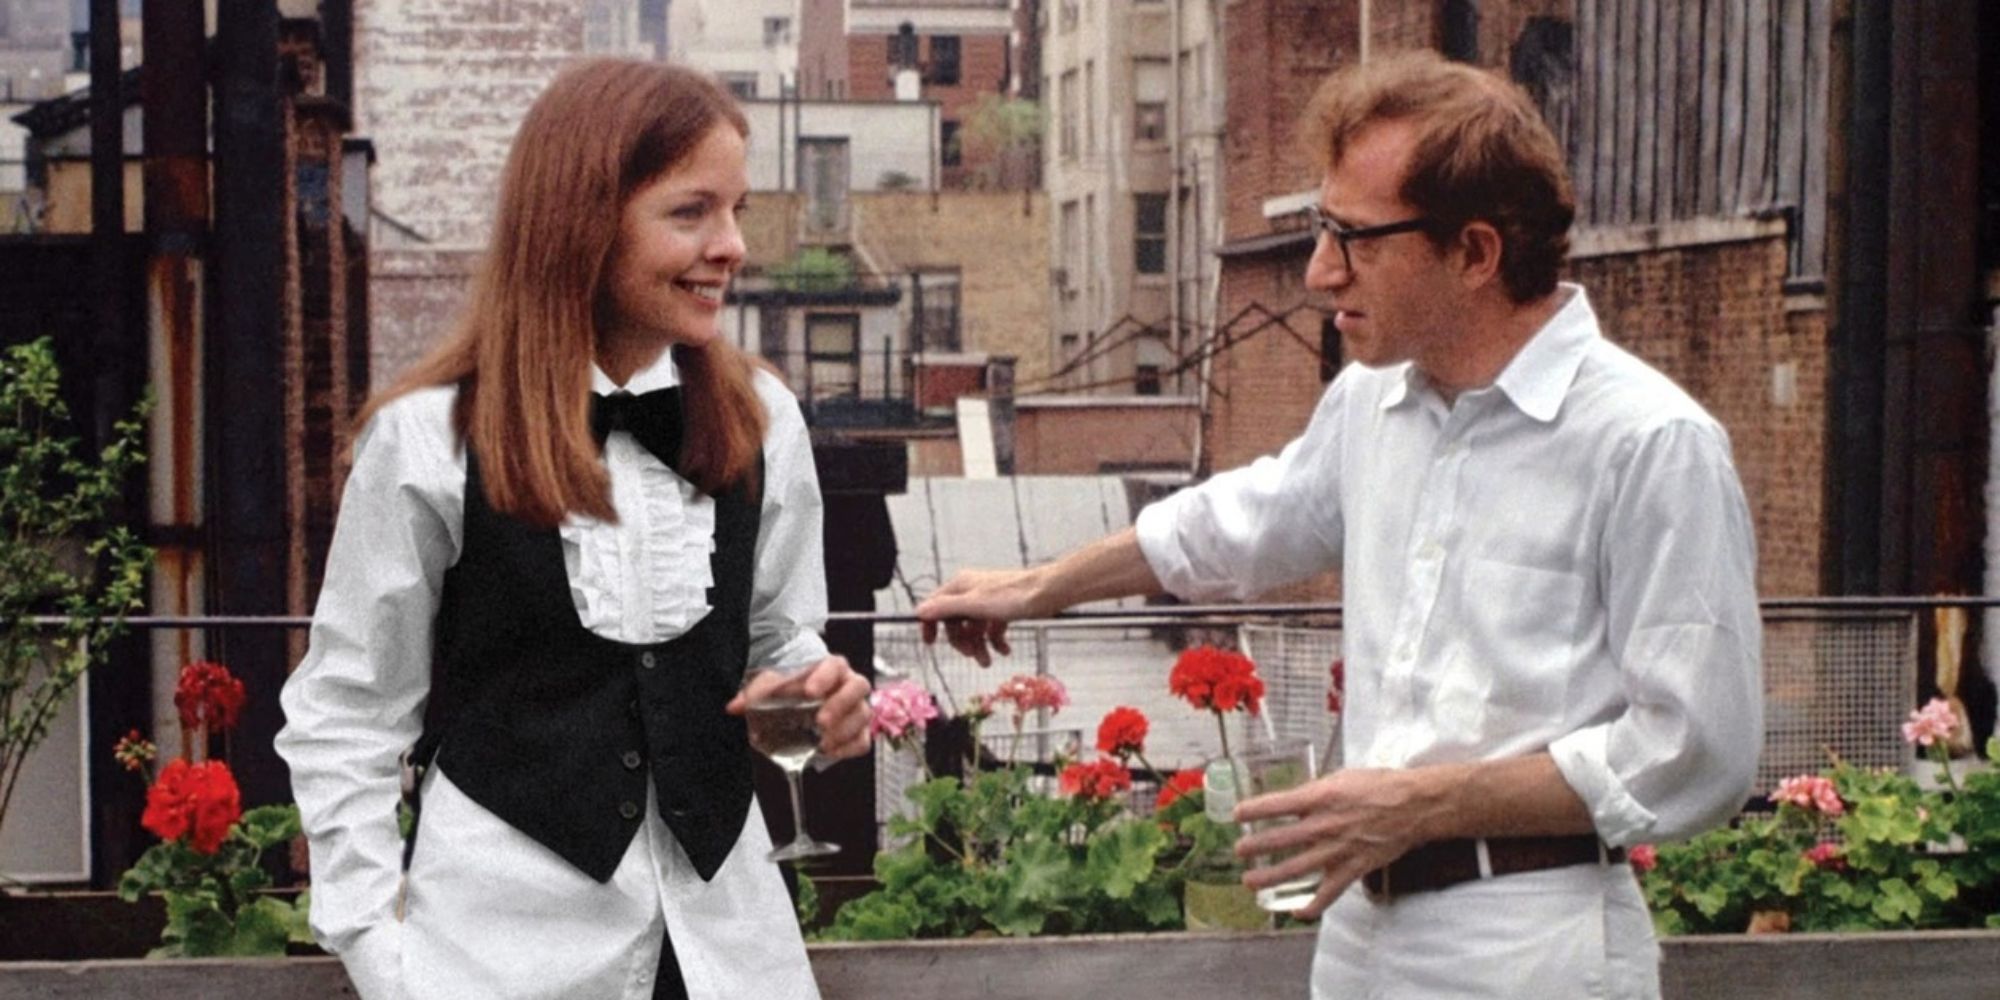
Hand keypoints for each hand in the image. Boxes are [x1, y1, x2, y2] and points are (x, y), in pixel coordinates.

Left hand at [727, 656, 872, 760]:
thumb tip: (733, 706)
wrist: (804, 701)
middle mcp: (850, 685)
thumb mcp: (773, 687)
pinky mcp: (860, 731)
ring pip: (862, 716)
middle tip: (820, 721)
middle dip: (840, 705)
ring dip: (843, 730)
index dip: (825, 677)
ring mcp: (858, 708)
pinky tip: (830, 752)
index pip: (835, 665)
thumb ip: (754, 695)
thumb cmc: (793, 690)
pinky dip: (848, 748)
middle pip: (858, 688)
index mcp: (832, 668)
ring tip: (822, 743)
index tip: (810, 690)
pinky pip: (862, 741)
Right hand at [914, 567, 1046, 665]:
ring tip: (988, 661)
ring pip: (974, 628)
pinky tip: (1004, 650)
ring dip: (979, 646)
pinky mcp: (1003, 609)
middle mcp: (971, 592)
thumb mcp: (974, 605)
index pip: (935, 606)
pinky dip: (995, 642)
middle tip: (972, 655)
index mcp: (960, 586)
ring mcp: (987, 601)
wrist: (1047, 593)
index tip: (930, 643)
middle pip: (955, 622)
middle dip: (962, 642)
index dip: (930, 624)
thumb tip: (919, 611)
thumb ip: (945, 608)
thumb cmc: (1013, 596)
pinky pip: (991, 629)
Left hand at [1231, 767, 1435, 918]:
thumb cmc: (1379, 787)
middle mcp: (1325, 825)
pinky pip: (1328, 894)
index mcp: (1321, 797)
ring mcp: (1338, 850)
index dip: (1254, 810)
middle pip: (1280, 839)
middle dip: (1255, 846)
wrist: (1413, 806)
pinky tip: (1296, 912)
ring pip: (1296, 869)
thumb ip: (1315, 792)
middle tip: (1238, 851)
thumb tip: (1292, 801)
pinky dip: (1311, 907)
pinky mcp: (1352, 869)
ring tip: (1249, 881)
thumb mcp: (1341, 778)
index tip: (1236, 814)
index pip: (1278, 804)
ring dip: (1270, 877)